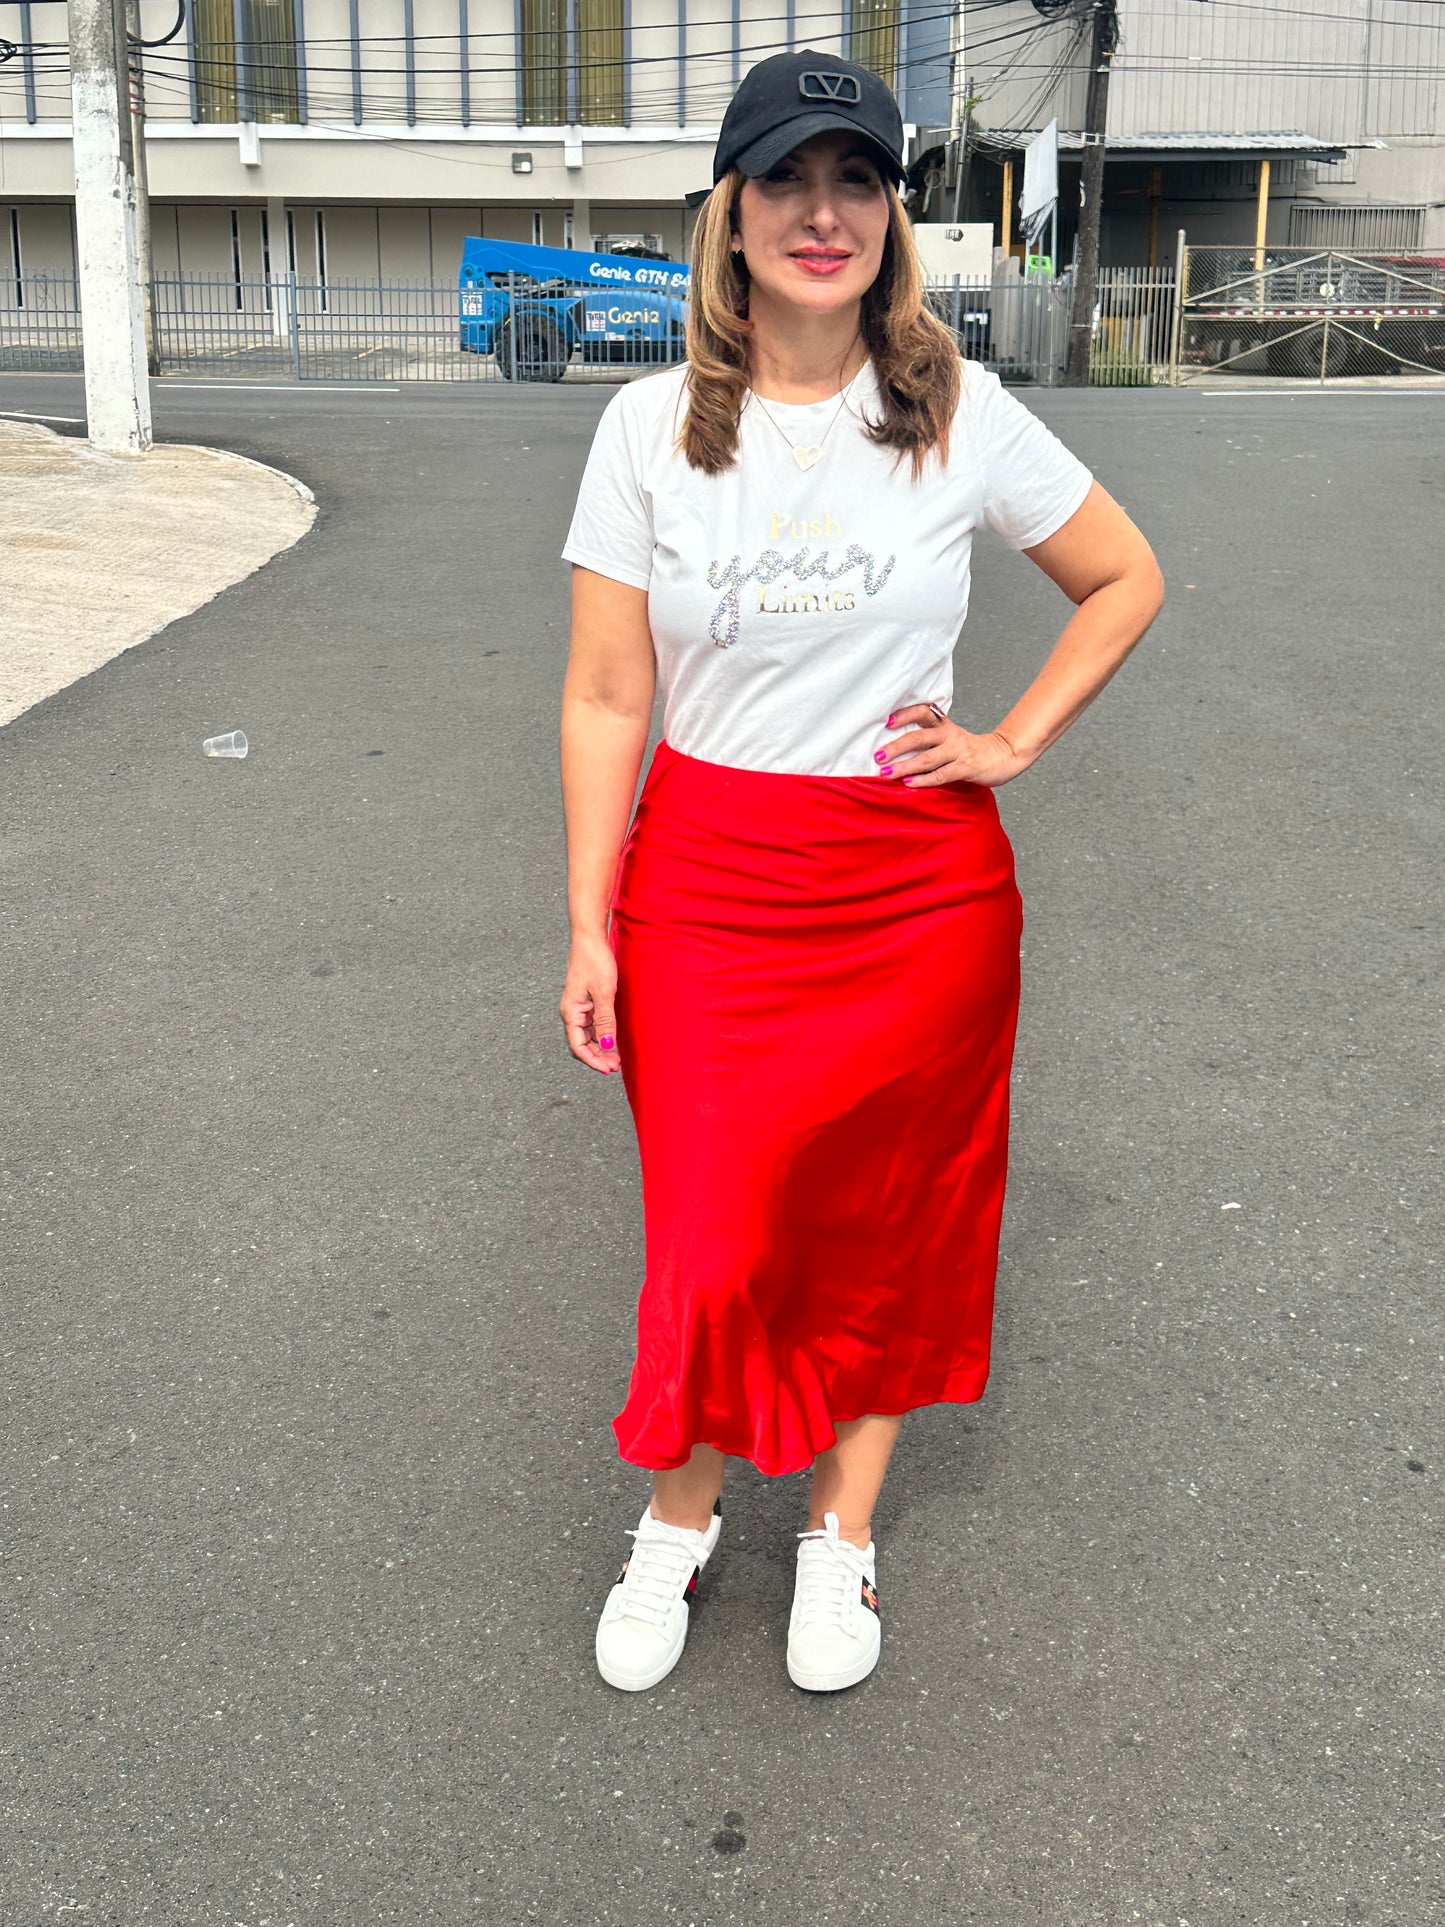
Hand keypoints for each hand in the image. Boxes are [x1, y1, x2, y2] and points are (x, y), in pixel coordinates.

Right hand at [560, 931, 621, 1074]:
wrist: (590, 938)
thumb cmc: (594, 961)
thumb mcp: (603, 993)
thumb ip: (605, 1020)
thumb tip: (606, 1044)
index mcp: (570, 1012)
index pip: (578, 1046)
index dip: (593, 1060)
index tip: (609, 1069)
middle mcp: (571, 1012)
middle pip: (581, 1044)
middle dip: (597, 1057)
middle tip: (616, 1066)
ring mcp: (578, 1007)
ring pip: (587, 1036)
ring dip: (600, 1048)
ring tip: (616, 1057)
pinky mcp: (586, 1001)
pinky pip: (591, 1025)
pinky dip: (601, 1035)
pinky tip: (612, 1039)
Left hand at [874, 704, 1030, 789]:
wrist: (1005, 755)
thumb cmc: (972, 750)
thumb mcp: (951, 738)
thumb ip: (930, 740)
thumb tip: (896, 749)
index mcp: (945, 725)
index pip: (923, 712)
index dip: (905, 715)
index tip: (888, 721)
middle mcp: (950, 735)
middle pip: (919, 737)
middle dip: (896, 746)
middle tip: (878, 755)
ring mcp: (958, 751)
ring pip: (927, 758)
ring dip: (904, 766)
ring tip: (887, 772)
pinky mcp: (965, 768)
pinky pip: (940, 774)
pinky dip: (923, 780)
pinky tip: (909, 783)